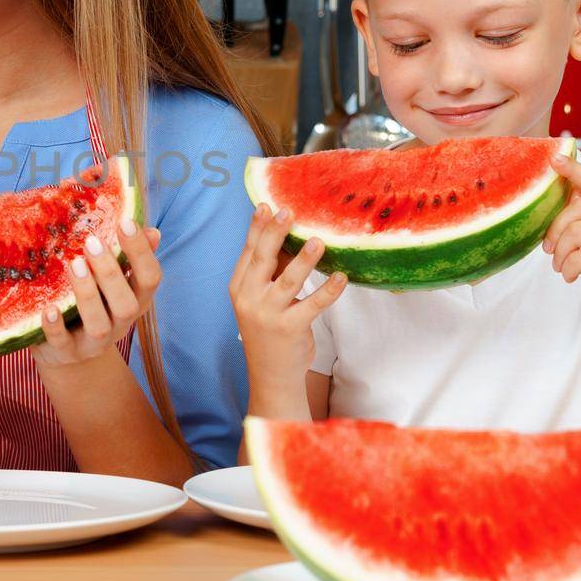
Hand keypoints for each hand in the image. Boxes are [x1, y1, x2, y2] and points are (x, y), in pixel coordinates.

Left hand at [33, 219, 161, 368]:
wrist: (67, 351)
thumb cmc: (93, 302)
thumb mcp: (110, 279)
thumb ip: (125, 253)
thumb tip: (148, 228)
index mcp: (135, 300)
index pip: (150, 279)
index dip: (141, 252)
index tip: (125, 222)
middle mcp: (120, 323)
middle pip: (126, 305)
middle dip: (110, 273)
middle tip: (92, 241)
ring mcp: (94, 342)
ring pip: (99, 325)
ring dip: (88, 294)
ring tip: (74, 264)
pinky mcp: (66, 353)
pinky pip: (62, 343)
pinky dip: (55, 327)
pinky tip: (49, 308)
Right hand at [229, 204, 345, 380]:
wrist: (271, 375)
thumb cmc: (270, 331)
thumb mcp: (263, 300)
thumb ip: (273, 273)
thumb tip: (292, 239)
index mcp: (239, 288)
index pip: (249, 252)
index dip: (257, 228)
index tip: (267, 205)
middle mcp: (250, 299)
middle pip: (263, 260)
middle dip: (275, 233)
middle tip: (288, 212)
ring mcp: (268, 315)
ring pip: (288, 281)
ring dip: (304, 259)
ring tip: (319, 241)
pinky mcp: (290, 329)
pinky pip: (312, 305)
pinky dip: (328, 291)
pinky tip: (341, 277)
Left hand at [543, 155, 580, 322]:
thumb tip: (564, 193)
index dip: (571, 169)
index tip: (553, 159)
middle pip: (574, 210)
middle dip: (554, 231)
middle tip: (549, 248)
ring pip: (572, 234)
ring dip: (559, 253)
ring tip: (560, 264)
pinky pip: (577, 257)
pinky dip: (567, 269)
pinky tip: (570, 275)